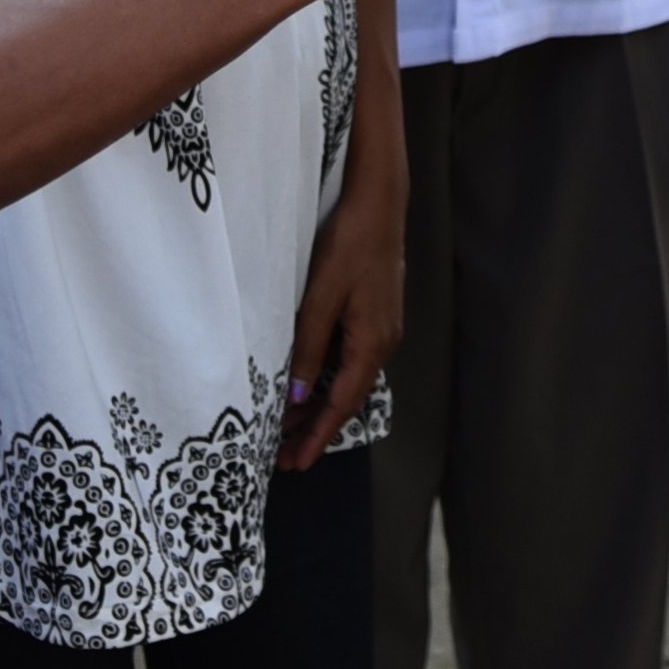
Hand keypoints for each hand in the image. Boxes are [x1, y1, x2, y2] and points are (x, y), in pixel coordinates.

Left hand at [282, 140, 400, 473]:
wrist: (380, 206)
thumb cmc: (349, 246)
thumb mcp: (320, 298)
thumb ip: (308, 348)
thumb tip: (298, 394)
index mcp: (370, 344)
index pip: (342, 404)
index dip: (319, 435)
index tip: (298, 462)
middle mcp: (382, 343)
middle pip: (346, 398)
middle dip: (316, 428)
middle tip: (287, 457)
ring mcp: (382, 329)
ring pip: (348, 380)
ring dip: (320, 405)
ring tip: (290, 427)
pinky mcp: (376, 316)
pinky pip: (351, 361)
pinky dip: (329, 380)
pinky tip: (311, 385)